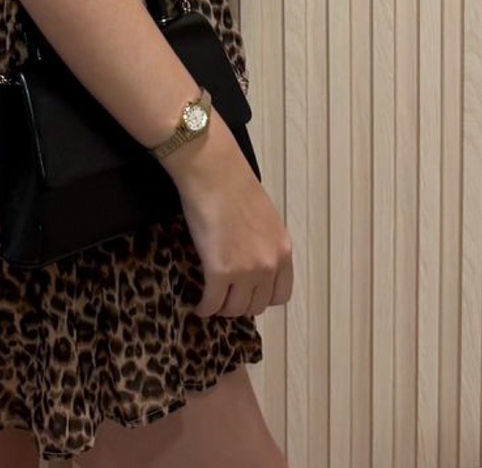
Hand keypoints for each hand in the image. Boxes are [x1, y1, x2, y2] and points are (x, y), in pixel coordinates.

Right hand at [166, 113, 293, 318]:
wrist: (213, 172)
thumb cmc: (234, 184)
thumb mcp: (264, 217)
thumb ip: (263, 242)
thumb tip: (250, 255)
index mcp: (283, 251)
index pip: (280, 295)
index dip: (261, 298)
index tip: (247, 293)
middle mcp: (269, 266)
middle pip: (257, 305)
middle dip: (240, 304)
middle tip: (224, 296)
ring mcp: (246, 272)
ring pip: (235, 309)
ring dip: (222, 307)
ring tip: (210, 300)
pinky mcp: (219, 272)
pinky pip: (212, 303)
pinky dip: (204, 307)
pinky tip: (198, 305)